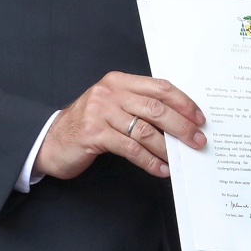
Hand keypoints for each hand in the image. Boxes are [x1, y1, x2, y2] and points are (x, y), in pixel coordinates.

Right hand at [35, 72, 205, 180]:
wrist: (50, 140)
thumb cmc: (88, 124)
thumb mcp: (113, 106)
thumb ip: (140, 106)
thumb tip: (181, 121)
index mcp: (119, 81)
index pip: (160, 87)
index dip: (184, 103)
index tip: (200, 118)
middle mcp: (110, 93)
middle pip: (157, 108)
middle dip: (182, 126)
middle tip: (198, 141)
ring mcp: (100, 112)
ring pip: (145, 130)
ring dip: (168, 147)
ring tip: (180, 158)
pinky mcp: (94, 134)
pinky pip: (131, 148)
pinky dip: (150, 160)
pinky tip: (161, 169)